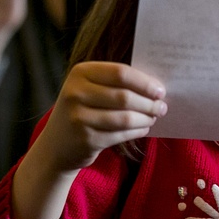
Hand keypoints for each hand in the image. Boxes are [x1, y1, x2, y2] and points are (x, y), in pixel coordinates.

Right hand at [34, 61, 166, 172]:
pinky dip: (137, 131)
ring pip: (125, 117)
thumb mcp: (90, 89)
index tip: (160, 90)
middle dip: (149, 103)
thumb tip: (155, 87)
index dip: (145, 82)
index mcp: (80, 73)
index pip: (121, 73)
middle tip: (161, 107)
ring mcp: (78, 118)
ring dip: (146, 118)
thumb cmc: (83, 110)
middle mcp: (75, 93)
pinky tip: (144, 128)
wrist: (56, 145)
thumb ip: (116, 83)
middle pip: (125, 96)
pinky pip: (121, 134)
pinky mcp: (86, 139)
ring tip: (154, 117)